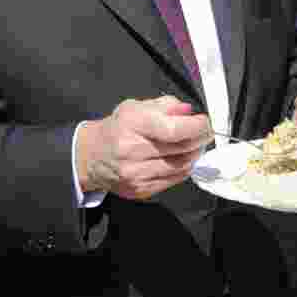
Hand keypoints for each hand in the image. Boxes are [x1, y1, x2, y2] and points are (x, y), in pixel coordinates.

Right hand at [75, 95, 211, 199]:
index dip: (196, 126)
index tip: (205, 121)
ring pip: (181, 166)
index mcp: (132, 125)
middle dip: (200, 139)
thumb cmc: (118, 127)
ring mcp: (136, 174)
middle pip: (181, 149)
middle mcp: (132, 151)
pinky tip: (182, 158)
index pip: (173, 130)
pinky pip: (173, 180)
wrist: (91, 156)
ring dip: (194, 154)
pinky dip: (184, 168)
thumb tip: (189, 112)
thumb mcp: (136, 107)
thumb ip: (166, 106)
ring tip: (195, 145)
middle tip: (206, 132)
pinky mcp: (140, 190)